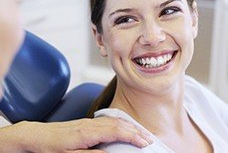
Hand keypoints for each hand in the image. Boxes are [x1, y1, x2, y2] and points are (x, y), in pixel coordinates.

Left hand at [0, 117, 152, 151]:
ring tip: (141, 133)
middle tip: (149, 139)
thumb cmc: (51, 146)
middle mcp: (91, 124)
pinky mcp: (87, 122)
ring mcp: (89, 121)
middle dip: (136, 130)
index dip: (132, 136)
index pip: (116, 131)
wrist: (37, 135)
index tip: (144, 143)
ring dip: (130, 126)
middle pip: (119, 124)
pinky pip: (109, 120)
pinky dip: (121, 124)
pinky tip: (125, 128)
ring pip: (115, 120)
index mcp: (87, 132)